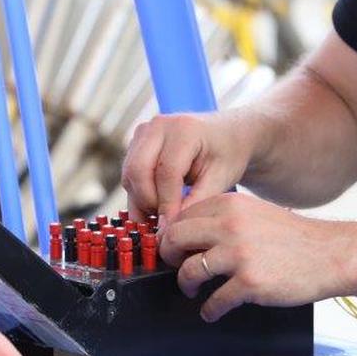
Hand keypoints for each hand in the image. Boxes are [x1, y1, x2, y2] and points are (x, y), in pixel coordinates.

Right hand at [122, 111, 254, 223]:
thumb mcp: (220, 179)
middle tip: (163, 225)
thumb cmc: (227, 155)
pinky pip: (129, 174)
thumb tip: (169, 228)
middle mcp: (158, 125)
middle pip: (138, 170)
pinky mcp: (136, 142)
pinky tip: (155, 208)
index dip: (166, 204)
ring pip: (129, 174)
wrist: (227, 134)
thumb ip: (195, 202)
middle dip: (148, 203)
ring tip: (161, 218)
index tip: (171, 230)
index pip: (166, 172)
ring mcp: (144, 132)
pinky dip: (138, 194)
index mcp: (184, 129)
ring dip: (141, 201)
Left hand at [160, 192, 345, 321]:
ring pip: (188, 271)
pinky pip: (213, 301)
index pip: (183, 216)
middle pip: (176, 240)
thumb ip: (225, 218)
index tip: (173, 247)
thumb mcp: (256, 213)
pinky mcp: (249, 282)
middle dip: (169, 256)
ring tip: (193, 289)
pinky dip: (209, 310)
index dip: (173, 234)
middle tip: (174, 266)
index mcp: (231, 205)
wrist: (330, 255)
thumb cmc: (295, 238)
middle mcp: (231, 225)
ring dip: (186, 284)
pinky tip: (213, 310)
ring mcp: (239, 254)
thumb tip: (189, 234)